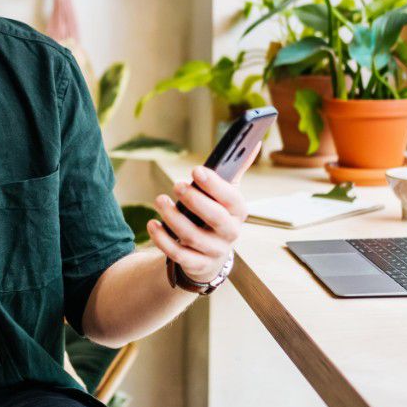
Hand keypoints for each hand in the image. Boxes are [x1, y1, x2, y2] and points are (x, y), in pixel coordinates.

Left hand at [149, 164, 249, 283]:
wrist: (211, 253)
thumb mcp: (227, 194)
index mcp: (238, 211)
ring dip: (174, 218)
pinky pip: (179, 255)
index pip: (231, 198)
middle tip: (177, 185)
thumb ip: (236, 170)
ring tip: (160, 200)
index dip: (214, 185)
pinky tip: (152, 224)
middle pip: (215, 218)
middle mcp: (230, 232)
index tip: (196, 170)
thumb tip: (253, 142)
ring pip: (193, 236)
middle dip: (195, 201)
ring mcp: (214, 250)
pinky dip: (163, 240)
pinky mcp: (197, 264)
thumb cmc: (217, 213)